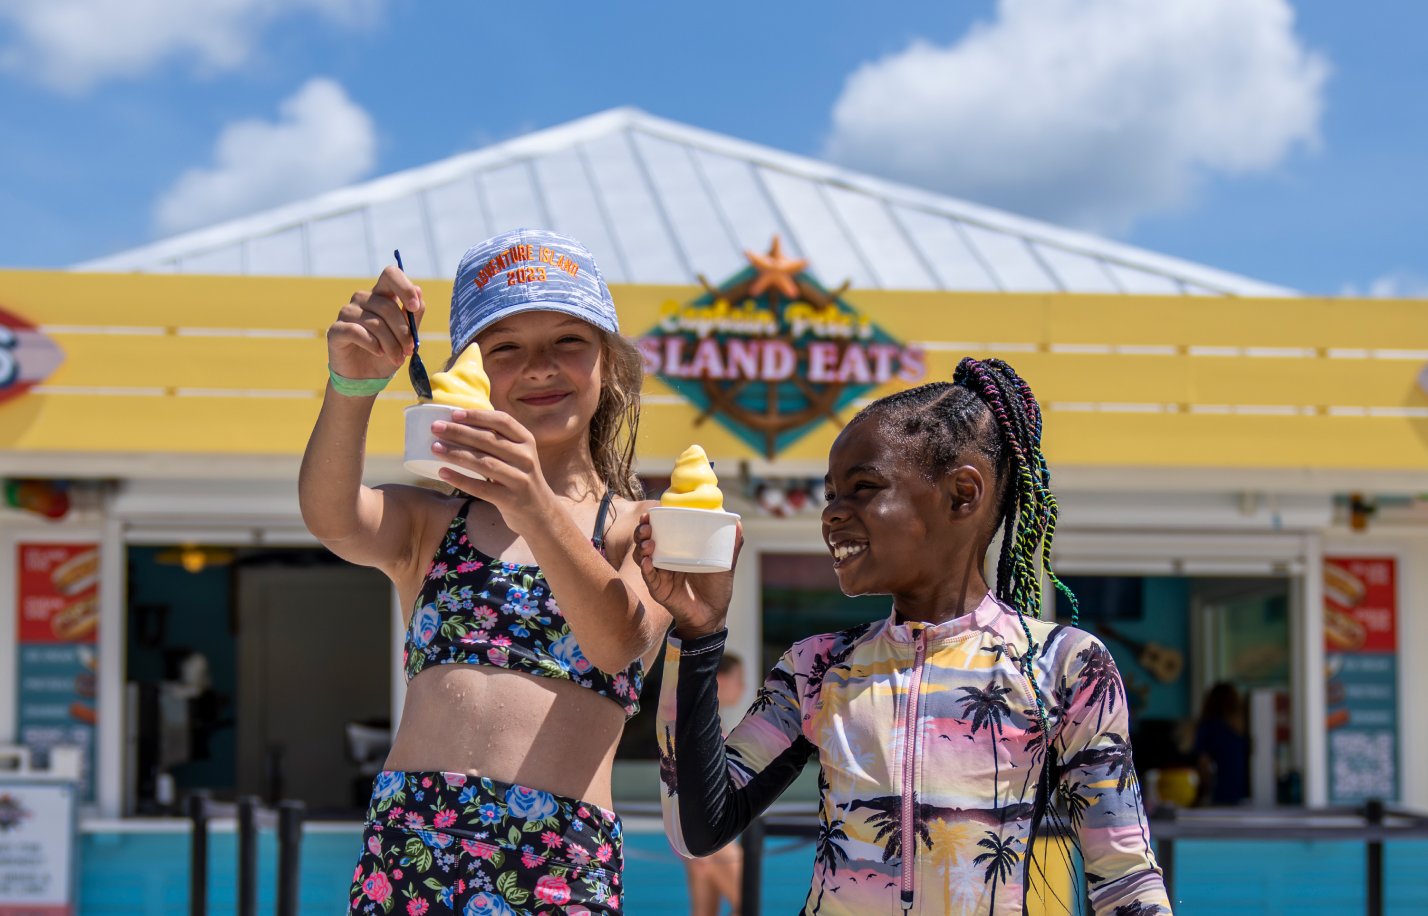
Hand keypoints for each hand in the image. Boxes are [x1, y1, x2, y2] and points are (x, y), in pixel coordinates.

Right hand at [326, 265, 423, 379]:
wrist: (366, 378)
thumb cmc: (387, 353)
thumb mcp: (406, 337)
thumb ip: (413, 315)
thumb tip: (419, 290)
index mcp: (381, 296)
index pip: (390, 274)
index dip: (404, 287)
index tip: (414, 307)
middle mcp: (362, 299)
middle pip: (386, 305)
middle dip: (402, 331)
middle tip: (409, 350)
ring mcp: (347, 313)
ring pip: (374, 322)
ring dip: (391, 343)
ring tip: (397, 358)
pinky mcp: (336, 330)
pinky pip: (356, 331)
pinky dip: (372, 344)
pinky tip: (378, 352)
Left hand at [430, 409, 555, 535]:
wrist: (540, 513)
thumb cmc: (520, 478)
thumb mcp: (518, 455)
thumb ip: (498, 440)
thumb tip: (459, 423)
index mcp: (526, 441)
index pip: (502, 421)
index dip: (478, 416)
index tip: (454, 414)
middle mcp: (526, 458)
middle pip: (489, 440)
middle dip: (459, 432)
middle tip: (435, 427)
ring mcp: (520, 479)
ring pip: (484, 463)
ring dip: (456, 454)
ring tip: (434, 447)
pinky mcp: (511, 500)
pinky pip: (481, 488)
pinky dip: (460, 479)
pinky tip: (443, 473)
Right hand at [633, 513, 742, 638]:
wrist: (713, 614)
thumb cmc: (717, 587)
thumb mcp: (725, 563)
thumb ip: (731, 545)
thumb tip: (738, 523)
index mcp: (678, 548)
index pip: (660, 529)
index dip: (653, 519)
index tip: (653, 511)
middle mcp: (665, 558)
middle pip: (645, 539)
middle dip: (642, 530)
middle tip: (648, 527)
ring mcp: (660, 573)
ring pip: (641, 556)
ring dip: (642, 547)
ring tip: (649, 544)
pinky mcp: (658, 589)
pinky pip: (648, 577)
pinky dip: (646, 569)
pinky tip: (648, 562)